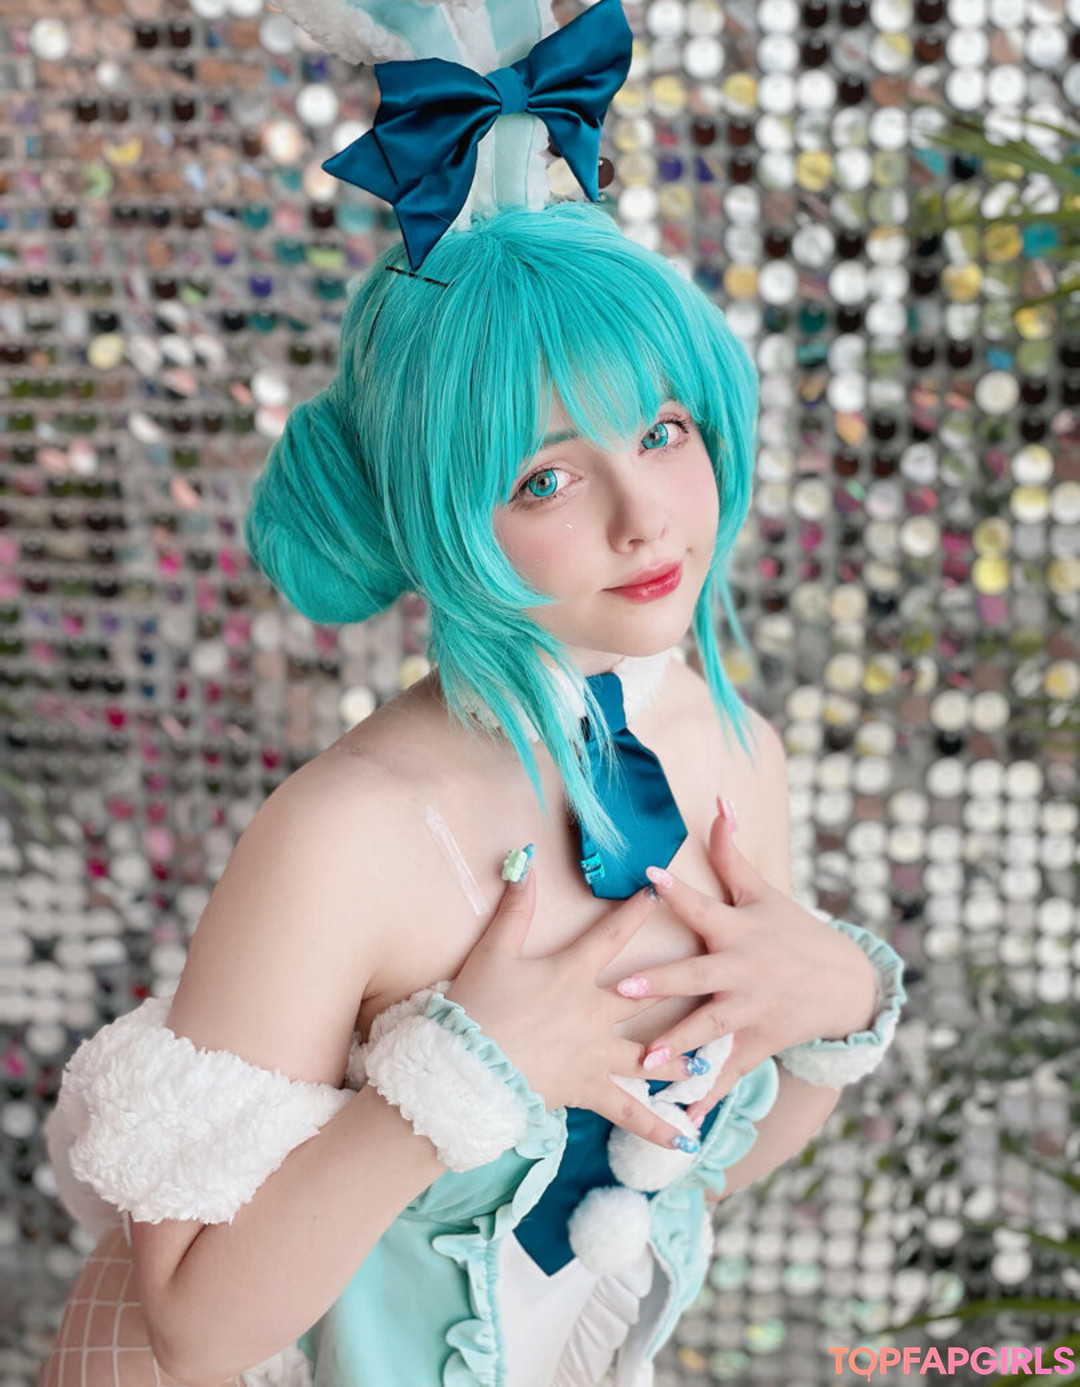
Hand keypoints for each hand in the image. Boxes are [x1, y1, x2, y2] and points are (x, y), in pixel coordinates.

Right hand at [445, 863, 701, 1151]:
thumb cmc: (478, 1005)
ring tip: (715, 1062)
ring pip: (652, 1054)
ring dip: (684, 1058)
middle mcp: (595, 1011)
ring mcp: (597, 1052)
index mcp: (573, 972)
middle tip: (718, 978)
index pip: (612, 935)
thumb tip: (524, 860)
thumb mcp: (495, 951)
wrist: (467, 1068)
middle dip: (682, 984)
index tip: (659, 892)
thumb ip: (515, 906)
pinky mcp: (590, 1089)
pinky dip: (658, 1127)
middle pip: (648, 994)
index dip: (636, 911)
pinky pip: (631, 1112)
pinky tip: (685, 1141)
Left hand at [612, 806, 878, 1126]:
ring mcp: (751, 1013)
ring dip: (677, 1046)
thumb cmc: (791, 931)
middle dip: (659, 984)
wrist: (844, 984)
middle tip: (620, 988)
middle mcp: (744, 974)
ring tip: (644, 1060)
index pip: (704, 908)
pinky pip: (726, 1072)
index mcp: (739, 932)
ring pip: (709, 1031)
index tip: (648, 878)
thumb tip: (716, 803)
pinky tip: (679, 1116)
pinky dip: (705, 1094)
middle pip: (697, 978)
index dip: (678, 892)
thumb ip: (730, 854)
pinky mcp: (757, 1045)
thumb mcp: (762, 893)